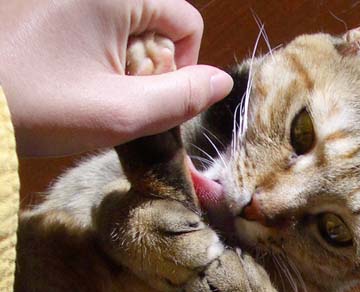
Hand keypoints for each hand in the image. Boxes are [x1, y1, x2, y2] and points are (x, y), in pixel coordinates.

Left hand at [0, 0, 232, 156]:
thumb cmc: (40, 108)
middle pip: (155, 21)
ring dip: (122, 64)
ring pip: (126, 25)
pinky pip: (95, 24)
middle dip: (147, 67)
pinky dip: (95, 54)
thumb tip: (221, 82)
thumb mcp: (120, 114)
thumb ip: (180, 99)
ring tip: (89, 90)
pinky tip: (71, 76)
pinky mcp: (49, 6)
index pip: (185, 21)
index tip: (151, 100)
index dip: (182, 68)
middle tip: (114, 99)